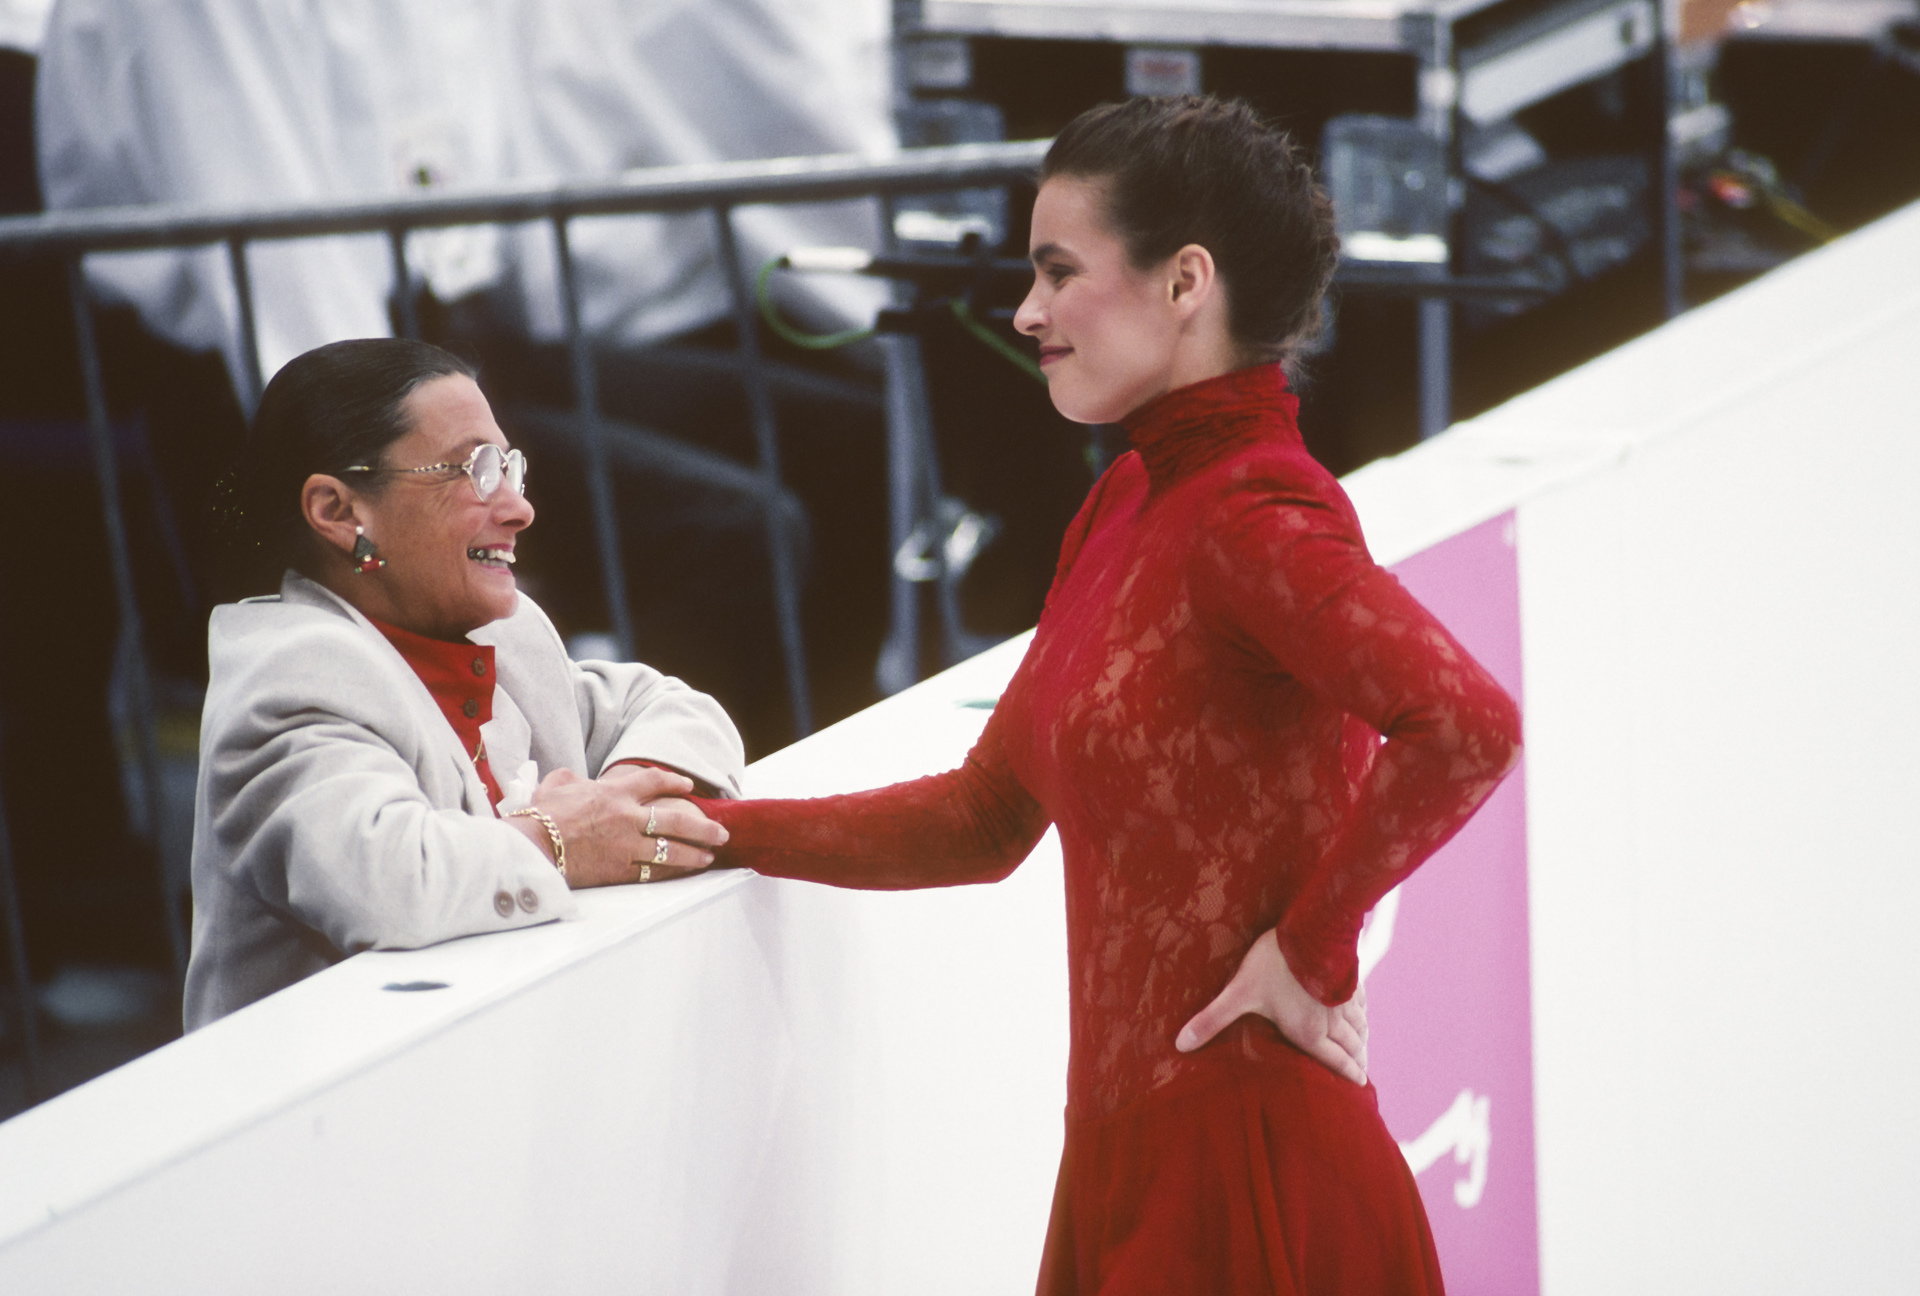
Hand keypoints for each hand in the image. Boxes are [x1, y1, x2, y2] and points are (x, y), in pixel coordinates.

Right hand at [508, 766, 728, 888]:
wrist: (532, 846)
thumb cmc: (540, 815)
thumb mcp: (558, 784)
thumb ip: (574, 780)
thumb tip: (578, 781)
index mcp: (615, 793)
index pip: (654, 782)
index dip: (675, 782)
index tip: (688, 786)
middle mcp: (628, 818)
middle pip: (676, 819)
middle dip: (702, 826)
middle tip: (720, 832)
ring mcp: (626, 846)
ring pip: (671, 849)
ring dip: (694, 853)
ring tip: (709, 856)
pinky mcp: (619, 870)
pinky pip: (653, 872)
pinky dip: (670, 872)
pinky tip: (683, 873)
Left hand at [1174, 929, 1368, 1085]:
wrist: (1310, 928)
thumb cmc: (1274, 965)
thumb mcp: (1238, 992)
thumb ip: (1212, 1019)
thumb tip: (1180, 1044)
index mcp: (1309, 1031)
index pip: (1334, 1061)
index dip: (1347, 1076)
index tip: (1358, 1088)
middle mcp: (1332, 1020)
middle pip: (1351, 1047)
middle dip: (1357, 1063)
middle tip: (1361, 1076)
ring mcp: (1344, 998)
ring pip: (1360, 1026)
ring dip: (1362, 1041)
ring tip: (1363, 1051)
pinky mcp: (1350, 978)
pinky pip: (1362, 1003)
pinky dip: (1364, 1015)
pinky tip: (1362, 1015)